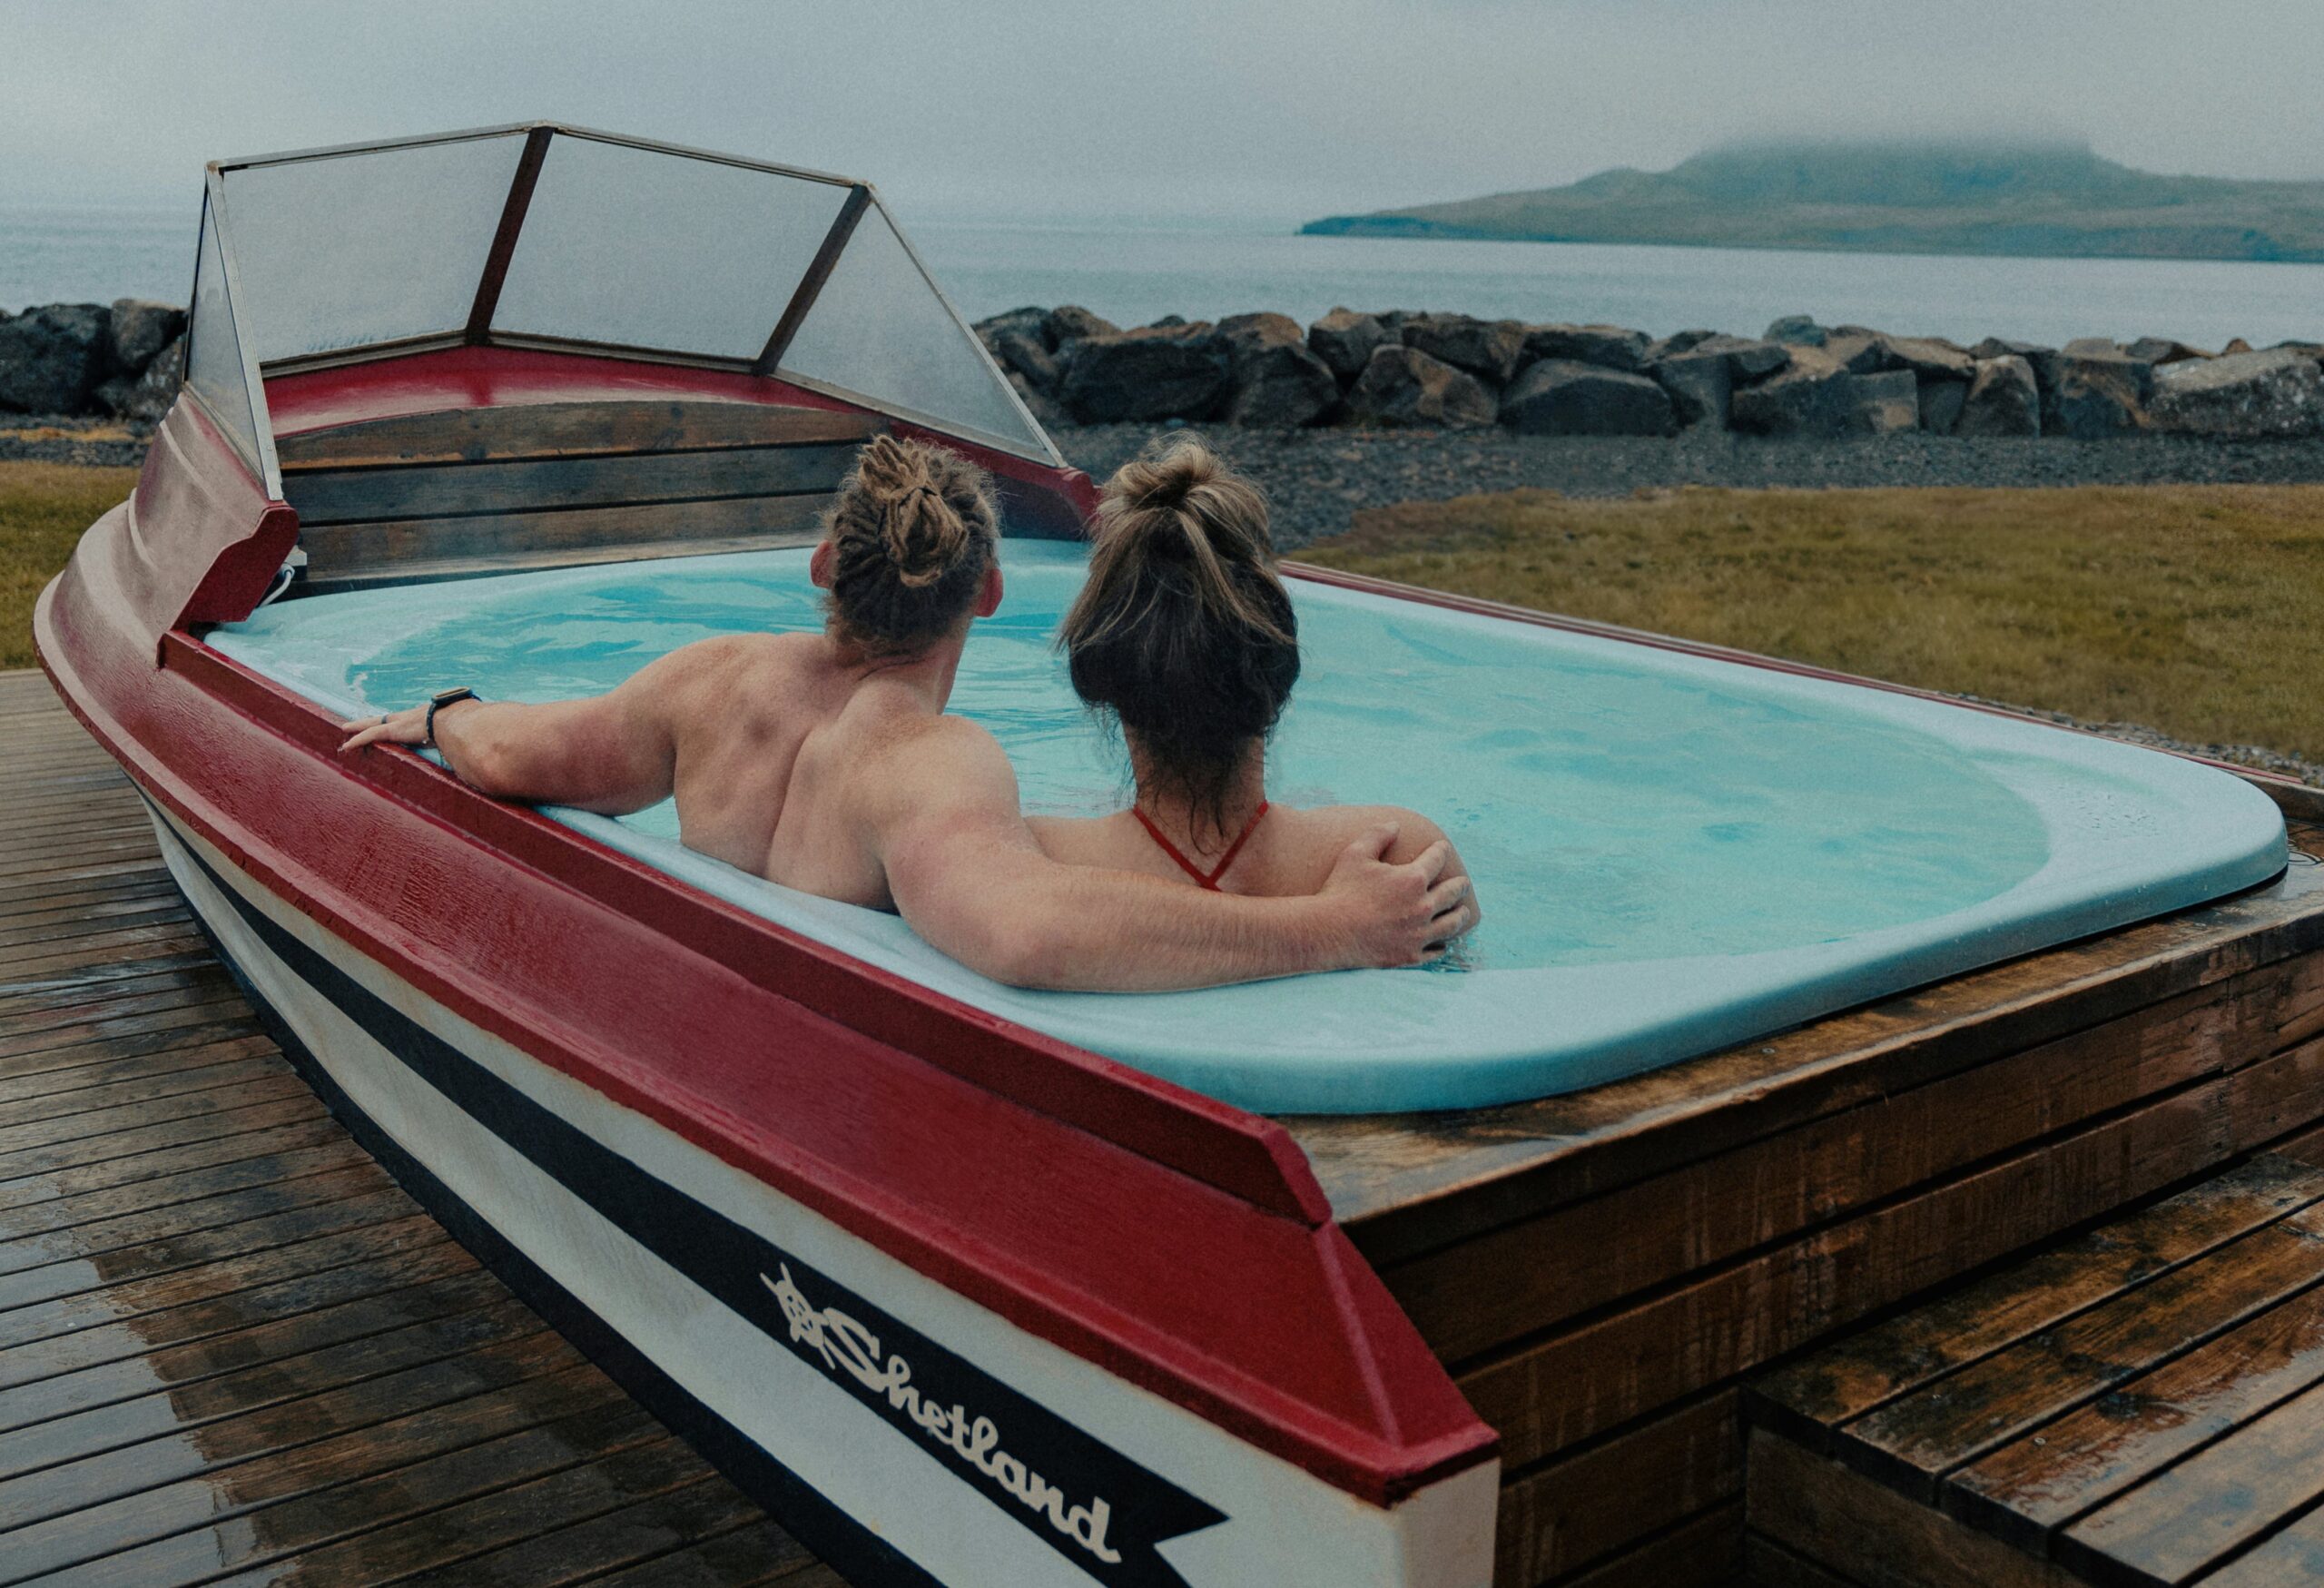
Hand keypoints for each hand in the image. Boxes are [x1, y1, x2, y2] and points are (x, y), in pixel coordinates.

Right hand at [1318, 824, 1478, 968]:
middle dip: (1460, 885)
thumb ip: (1378, 835)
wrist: (1327, 932)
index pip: (1437, 859)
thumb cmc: (1340, 890)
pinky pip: (1437, 950)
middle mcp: (1422, 907)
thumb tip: (1396, 824)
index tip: (1442, 848)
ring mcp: (1418, 934)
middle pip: (1453, 893)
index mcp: (1412, 879)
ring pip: (1452, 924)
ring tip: (1463, 912)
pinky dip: (1442, 944)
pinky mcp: (1410, 956)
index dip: (1441, 850)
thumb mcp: (1355, 854)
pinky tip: (1443, 942)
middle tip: (1463, 883)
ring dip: (1460, 916)